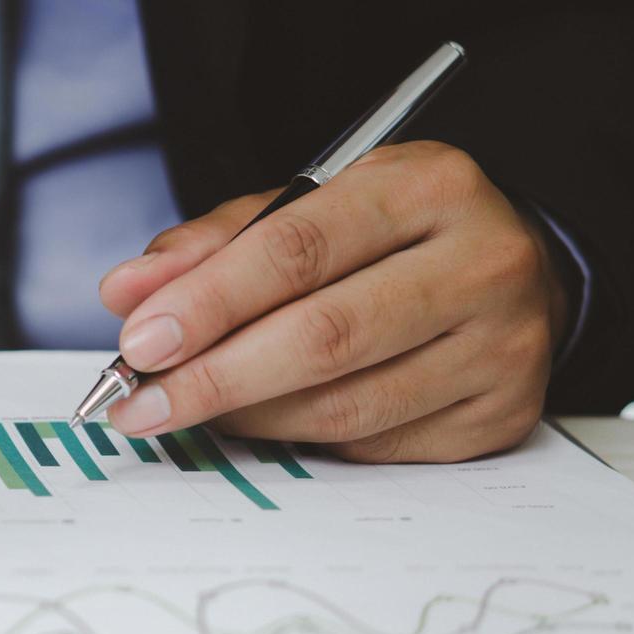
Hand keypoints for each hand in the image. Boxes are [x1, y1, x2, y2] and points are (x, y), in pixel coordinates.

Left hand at [98, 141, 571, 462]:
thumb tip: (126, 291)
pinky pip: (371, 445)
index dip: (209, 302)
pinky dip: (300, 437)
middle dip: (214, 377)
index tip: (139, 341)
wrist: (506, 271)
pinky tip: (262, 419)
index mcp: (427, 188)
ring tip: (188, 409)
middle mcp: (481, 264)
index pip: (299, 249)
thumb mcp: (307, 207)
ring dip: (247, 416)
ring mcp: (500, 346)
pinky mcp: (497, 415)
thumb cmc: (387, 237)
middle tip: (141, 402)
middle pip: (324, 336)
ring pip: (345, 405)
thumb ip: (214, 245)